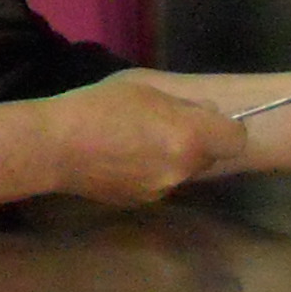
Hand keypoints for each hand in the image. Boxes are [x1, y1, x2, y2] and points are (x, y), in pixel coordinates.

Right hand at [37, 75, 247, 204]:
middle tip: (162, 127)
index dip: (225, 128)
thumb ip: (182, 103)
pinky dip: (148, 173)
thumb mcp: (144, 88)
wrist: (54, 148)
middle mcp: (183, 168)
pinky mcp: (143, 202)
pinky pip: (159, 184)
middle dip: (194, 143)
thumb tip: (205, 114)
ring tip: (133, 145)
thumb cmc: (97, 107)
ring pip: (182, 171)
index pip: (236, 139)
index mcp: (189, 135)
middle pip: (208, 157)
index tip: (204, 120)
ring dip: (170, 159)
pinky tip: (119, 162)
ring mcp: (163, 190)